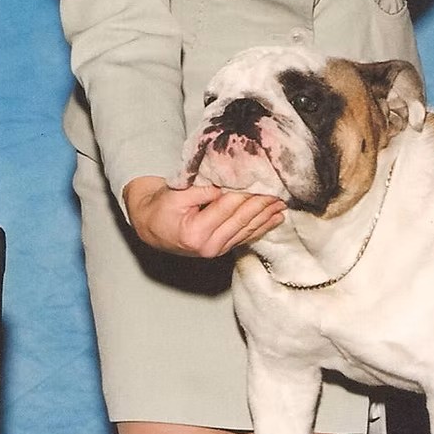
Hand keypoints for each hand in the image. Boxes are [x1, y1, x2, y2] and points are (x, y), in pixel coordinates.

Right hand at [123, 176, 284, 258]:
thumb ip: (202, 190)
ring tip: (282, 205)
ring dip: (266, 217)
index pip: (228, 208)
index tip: (263, 183)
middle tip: (279, 193)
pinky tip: (273, 220)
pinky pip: (245, 237)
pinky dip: (260, 227)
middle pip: (241, 221)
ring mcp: (216, 251)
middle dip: (262, 206)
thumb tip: (227, 185)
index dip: (247, 194)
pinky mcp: (221, 250)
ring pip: (247, 230)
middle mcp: (208, 246)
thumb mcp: (176, 194)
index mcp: (196, 232)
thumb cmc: (161, 208)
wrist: (150, 227)